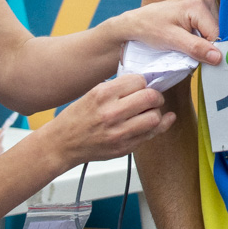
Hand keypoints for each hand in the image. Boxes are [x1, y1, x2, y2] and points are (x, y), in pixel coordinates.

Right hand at [43, 74, 174, 167]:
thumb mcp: (93, 93)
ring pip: (154, 117)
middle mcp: (111, 113)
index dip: (144, 82)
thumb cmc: (77, 117)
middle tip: (153, 97)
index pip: (139, 80)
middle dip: (156, 96)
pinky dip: (160, 125)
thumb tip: (145, 82)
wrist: (62, 144)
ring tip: (149, 110)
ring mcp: (118, 132)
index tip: (142, 86)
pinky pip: (151, 134)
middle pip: (150, 97)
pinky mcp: (124, 148)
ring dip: (156, 112)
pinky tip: (165, 119)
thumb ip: (118, 88)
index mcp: (103, 94)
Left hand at [115, 0, 221, 65]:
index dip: (209, 50)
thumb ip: (196, 48)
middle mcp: (206, 0)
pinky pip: (210, 29)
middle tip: (187, 49)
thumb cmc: (151, 28)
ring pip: (215, 32)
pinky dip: (202, 38)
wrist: (138, 22)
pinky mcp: (203, 9)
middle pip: (218, 32)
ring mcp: (205, 4)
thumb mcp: (172, 40)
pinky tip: (189, 39)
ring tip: (186, 42)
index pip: (217, 34)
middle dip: (206, 45)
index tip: (195, 58)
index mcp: (199, 4)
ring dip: (204, 42)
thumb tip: (219, 57)